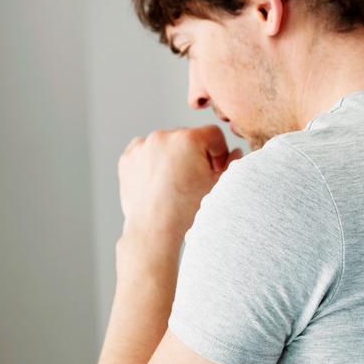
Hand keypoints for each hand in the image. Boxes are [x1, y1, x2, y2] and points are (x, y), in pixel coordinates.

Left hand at [117, 125, 241, 248]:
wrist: (155, 229)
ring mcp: (142, 146)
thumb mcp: (219, 186)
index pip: (213, 134)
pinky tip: (160, 181)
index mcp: (188, 139)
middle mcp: (163, 137)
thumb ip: (232, 164)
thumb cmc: (188, 209)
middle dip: (195, 153)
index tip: (215, 169)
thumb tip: (235, 152)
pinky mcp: (128, 157)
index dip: (220, 152)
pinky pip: (146, 151)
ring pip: (167, 144)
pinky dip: (153, 161)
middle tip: (195, 178)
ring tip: (175, 181)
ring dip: (174, 156)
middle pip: (189, 137)